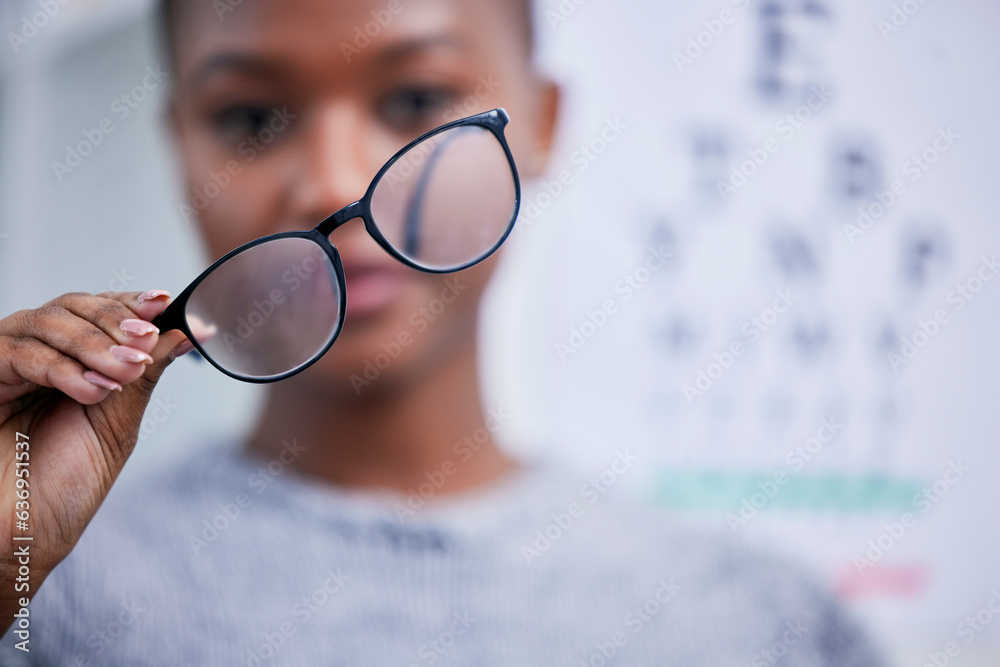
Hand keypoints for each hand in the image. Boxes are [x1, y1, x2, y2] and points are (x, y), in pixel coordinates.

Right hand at [0, 290, 189, 632]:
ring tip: (124, 372)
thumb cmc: (63, 488)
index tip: (167, 302)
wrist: (21, 540)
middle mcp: (34, 356)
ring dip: (96, 344)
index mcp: (70, 362)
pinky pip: (19, 353)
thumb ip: (143, 374)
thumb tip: (185, 331)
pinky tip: (92, 391)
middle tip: (147, 338)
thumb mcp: (116, 423)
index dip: (131, 304)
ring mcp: (3, 365)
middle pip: (73, 307)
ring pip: (48, 322)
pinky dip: (62, 368)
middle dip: (116, 320)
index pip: (98, 312)